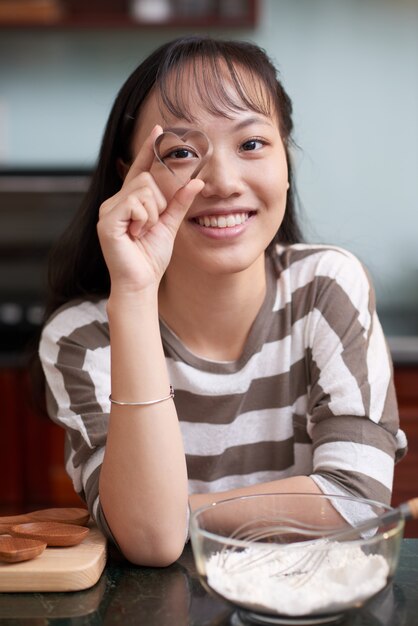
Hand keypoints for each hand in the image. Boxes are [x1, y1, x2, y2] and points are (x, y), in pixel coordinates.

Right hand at [97, 124, 203, 294]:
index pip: (141, 169)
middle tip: (152, 225)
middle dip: (158, 203)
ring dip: (152, 213)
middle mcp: (115, 202)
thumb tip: (196, 181)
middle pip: (145, 179)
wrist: (141, 282)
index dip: (148, 149)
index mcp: (129, 202)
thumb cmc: (151, 257)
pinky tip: (136, 234)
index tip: (158, 129)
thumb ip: (179, 202)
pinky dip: (144, 219)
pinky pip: (135, 204)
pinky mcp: (107, 221)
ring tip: (143, 231)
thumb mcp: (169, 225)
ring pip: (142, 190)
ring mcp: (108, 210)